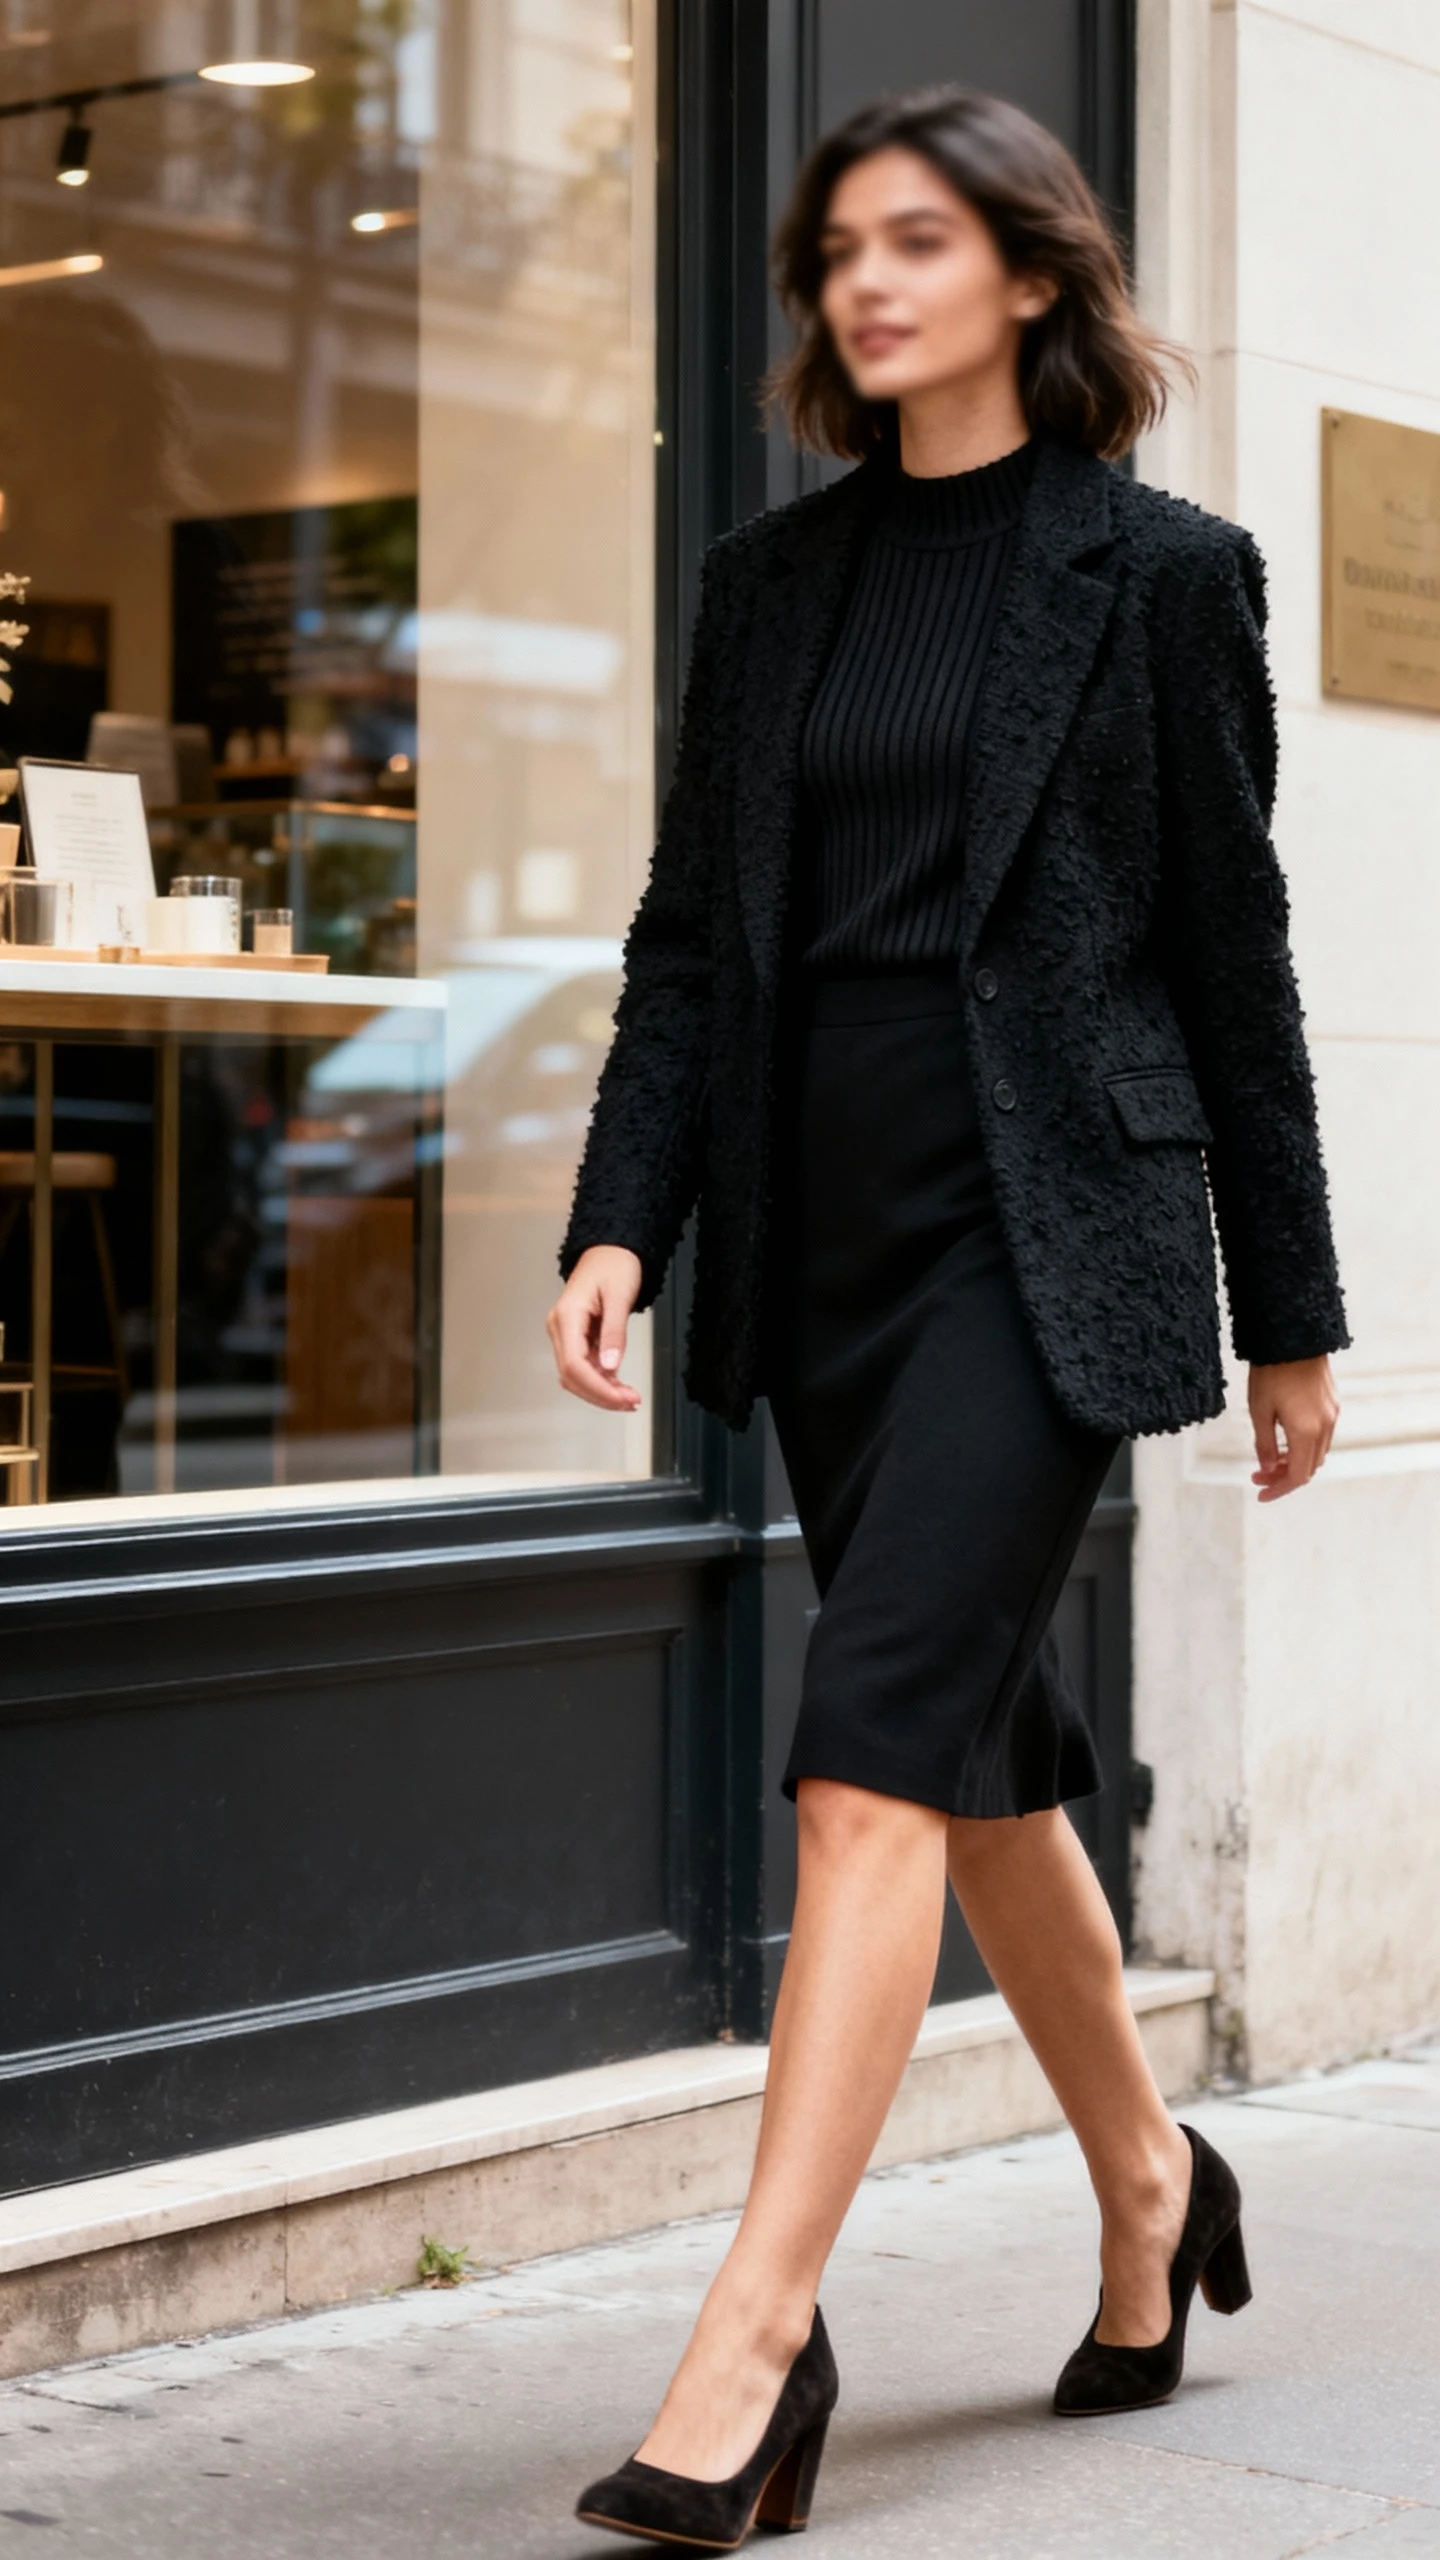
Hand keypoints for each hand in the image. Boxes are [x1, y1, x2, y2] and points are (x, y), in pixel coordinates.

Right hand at [547, 1246, 644, 1410]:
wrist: (611, 1249)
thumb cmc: (615, 1264)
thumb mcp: (620, 1296)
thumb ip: (614, 1333)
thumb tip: (609, 1367)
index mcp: (566, 1316)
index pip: (574, 1365)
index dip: (597, 1388)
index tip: (622, 1399)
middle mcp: (560, 1327)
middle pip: (572, 1376)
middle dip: (601, 1395)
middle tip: (631, 1402)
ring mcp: (566, 1334)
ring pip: (576, 1376)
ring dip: (601, 1391)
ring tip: (629, 1397)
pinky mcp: (576, 1338)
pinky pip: (584, 1366)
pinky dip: (601, 1380)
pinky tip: (620, 1386)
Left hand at [1248, 1356, 1338, 1501]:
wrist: (1294, 1336)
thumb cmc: (1271, 1371)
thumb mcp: (1259, 1410)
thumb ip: (1265, 1444)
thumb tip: (1268, 1469)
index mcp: (1306, 1431)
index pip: (1298, 1476)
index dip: (1279, 1489)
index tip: (1260, 1494)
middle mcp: (1325, 1426)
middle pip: (1309, 1467)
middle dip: (1284, 1477)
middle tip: (1258, 1476)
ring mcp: (1332, 1414)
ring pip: (1317, 1452)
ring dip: (1295, 1461)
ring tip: (1270, 1459)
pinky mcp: (1333, 1403)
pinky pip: (1322, 1435)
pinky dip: (1304, 1446)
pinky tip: (1285, 1440)